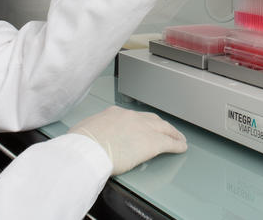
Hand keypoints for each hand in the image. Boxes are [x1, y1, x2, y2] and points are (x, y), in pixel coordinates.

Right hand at [71, 106, 187, 174]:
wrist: (88, 149)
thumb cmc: (81, 143)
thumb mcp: (83, 130)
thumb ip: (91, 130)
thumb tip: (85, 135)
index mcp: (114, 113)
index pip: (132, 117)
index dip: (140, 123)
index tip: (141, 127)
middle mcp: (131, 117)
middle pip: (151, 119)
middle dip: (160, 125)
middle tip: (166, 130)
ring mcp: (143, 128)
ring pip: (164, 128)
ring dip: (172, 133)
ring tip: (178, 138)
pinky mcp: (152, 143)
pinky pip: (169, 143)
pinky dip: (177, 144)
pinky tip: (181, 147)